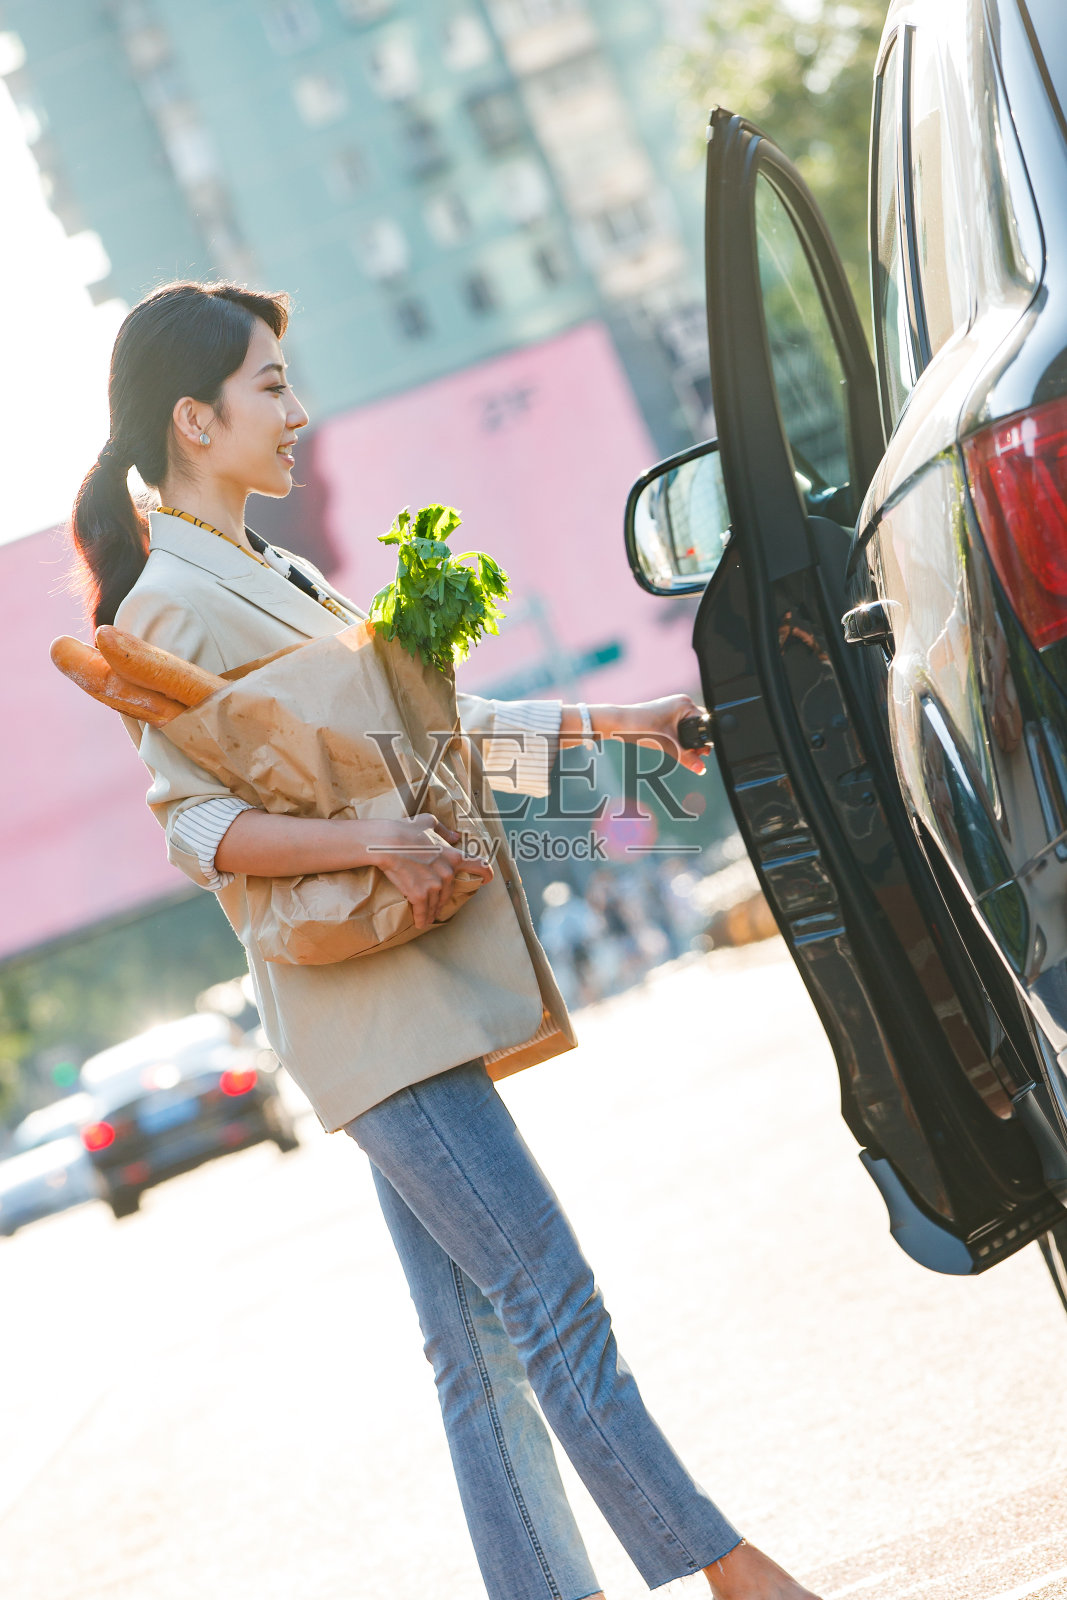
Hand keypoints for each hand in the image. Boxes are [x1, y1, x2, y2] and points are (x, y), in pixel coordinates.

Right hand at [364, 814, 493, 929]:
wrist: (386, 843)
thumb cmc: (406, 830)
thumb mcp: (429, 822)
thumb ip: (445, 831)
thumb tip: (456, 836)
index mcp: (454, 856)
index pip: (480, 866)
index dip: (486, 874)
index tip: (486, 880)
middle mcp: (448, 873)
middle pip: (450, 891)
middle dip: (444, 897)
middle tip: (438, 903)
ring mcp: (434, 886)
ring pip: (437, 903)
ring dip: (433, 911)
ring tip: (429, 916)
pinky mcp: (419, 895)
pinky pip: (423, 911)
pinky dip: (422, 918)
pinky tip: (420, 923)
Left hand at [607, 694, 711, 775]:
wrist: (617, 723)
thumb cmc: (640, 727)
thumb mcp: (667, 745)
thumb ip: (686, 758)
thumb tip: (701, 769)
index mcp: (685, 705)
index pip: (704, 725)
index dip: (703, 742)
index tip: (701, 756)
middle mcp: (681, 703)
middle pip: (697, 727)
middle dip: (695, 743)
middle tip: (693, 758)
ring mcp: (673, 708)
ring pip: (688, 728)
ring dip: (687, 741)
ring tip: (683, 753)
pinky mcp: (665, 714)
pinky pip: (679, 727)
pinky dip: (679, 738)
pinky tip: (674, 746)